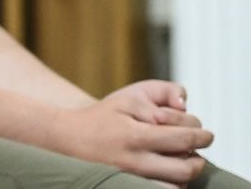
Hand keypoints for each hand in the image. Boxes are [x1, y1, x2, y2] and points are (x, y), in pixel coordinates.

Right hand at [46, 81, 211, 185]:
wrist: (68, 139)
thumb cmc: (103, 116)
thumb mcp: (130, 96)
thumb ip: (162, 94)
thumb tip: (185, 106)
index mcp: (135, 136)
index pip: (184, 139)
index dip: (202, 136)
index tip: (206, 134)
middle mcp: (135, 162)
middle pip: (186, 169)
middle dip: (198, 159)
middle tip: (194, 150)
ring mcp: (131, 179)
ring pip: (177, 185)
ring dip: (184, 172)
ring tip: (178, 160)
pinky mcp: (128, 187)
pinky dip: (171, 183)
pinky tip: (166, 171)